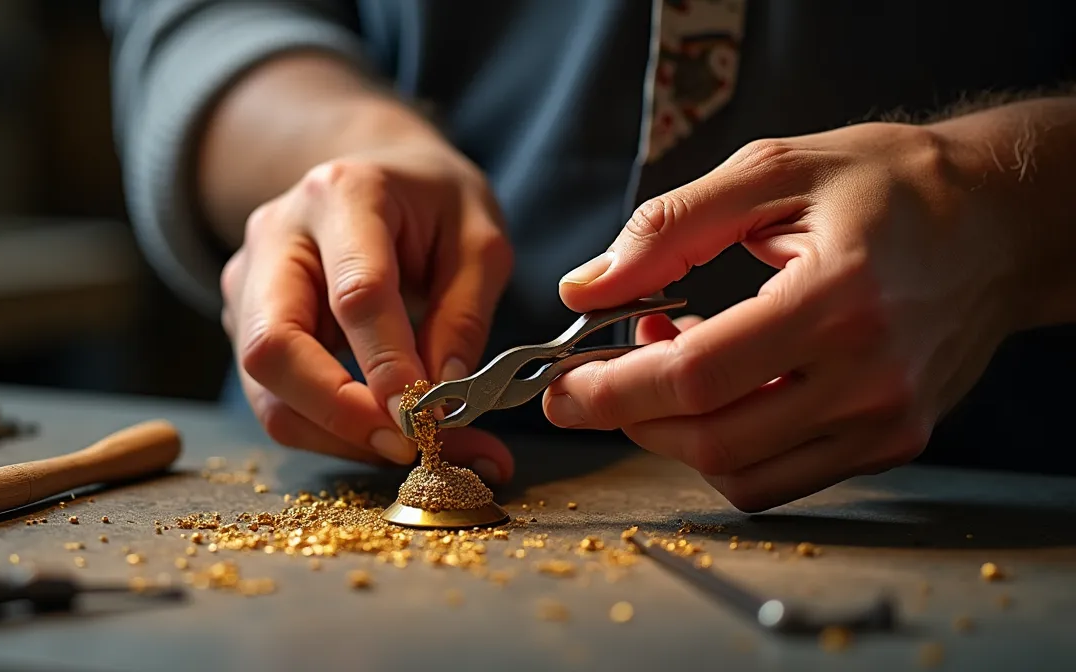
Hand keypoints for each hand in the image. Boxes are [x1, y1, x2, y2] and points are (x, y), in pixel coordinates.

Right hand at [220, 142, 514, 482]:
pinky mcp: (241, 322)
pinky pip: (274, 397)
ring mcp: (248, 281)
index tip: (425, 416)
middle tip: (406, 444)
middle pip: (273, 345)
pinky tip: (378, 430)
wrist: (376, 173)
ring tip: (407, 447)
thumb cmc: (432, 203)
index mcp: (343, 194)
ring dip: (334, 434)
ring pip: (264, 388)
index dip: (387, 363)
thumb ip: (466, 315)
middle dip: (338, 411)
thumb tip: (443, 397)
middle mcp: (276, 235)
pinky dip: (326, 430)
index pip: (355, 293)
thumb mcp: (479, 238)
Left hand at [544, 122, 1021, 510]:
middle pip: (713, 439)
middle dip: (631, 417)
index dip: (614, 391)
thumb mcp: (772, 172)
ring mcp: (887, 420)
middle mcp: (870, 375)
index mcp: (838, 296)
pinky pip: (781, 476)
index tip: (560, 388)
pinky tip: (720, 386)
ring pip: (742, 473)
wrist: (999, 221)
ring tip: (668, 361)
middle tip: (598, 374)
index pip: (698, 376)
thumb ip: (670, 228)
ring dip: (676, 434)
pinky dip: (726, 446)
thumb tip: (585, 288)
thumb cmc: (888, 184)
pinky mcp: (893, 442)